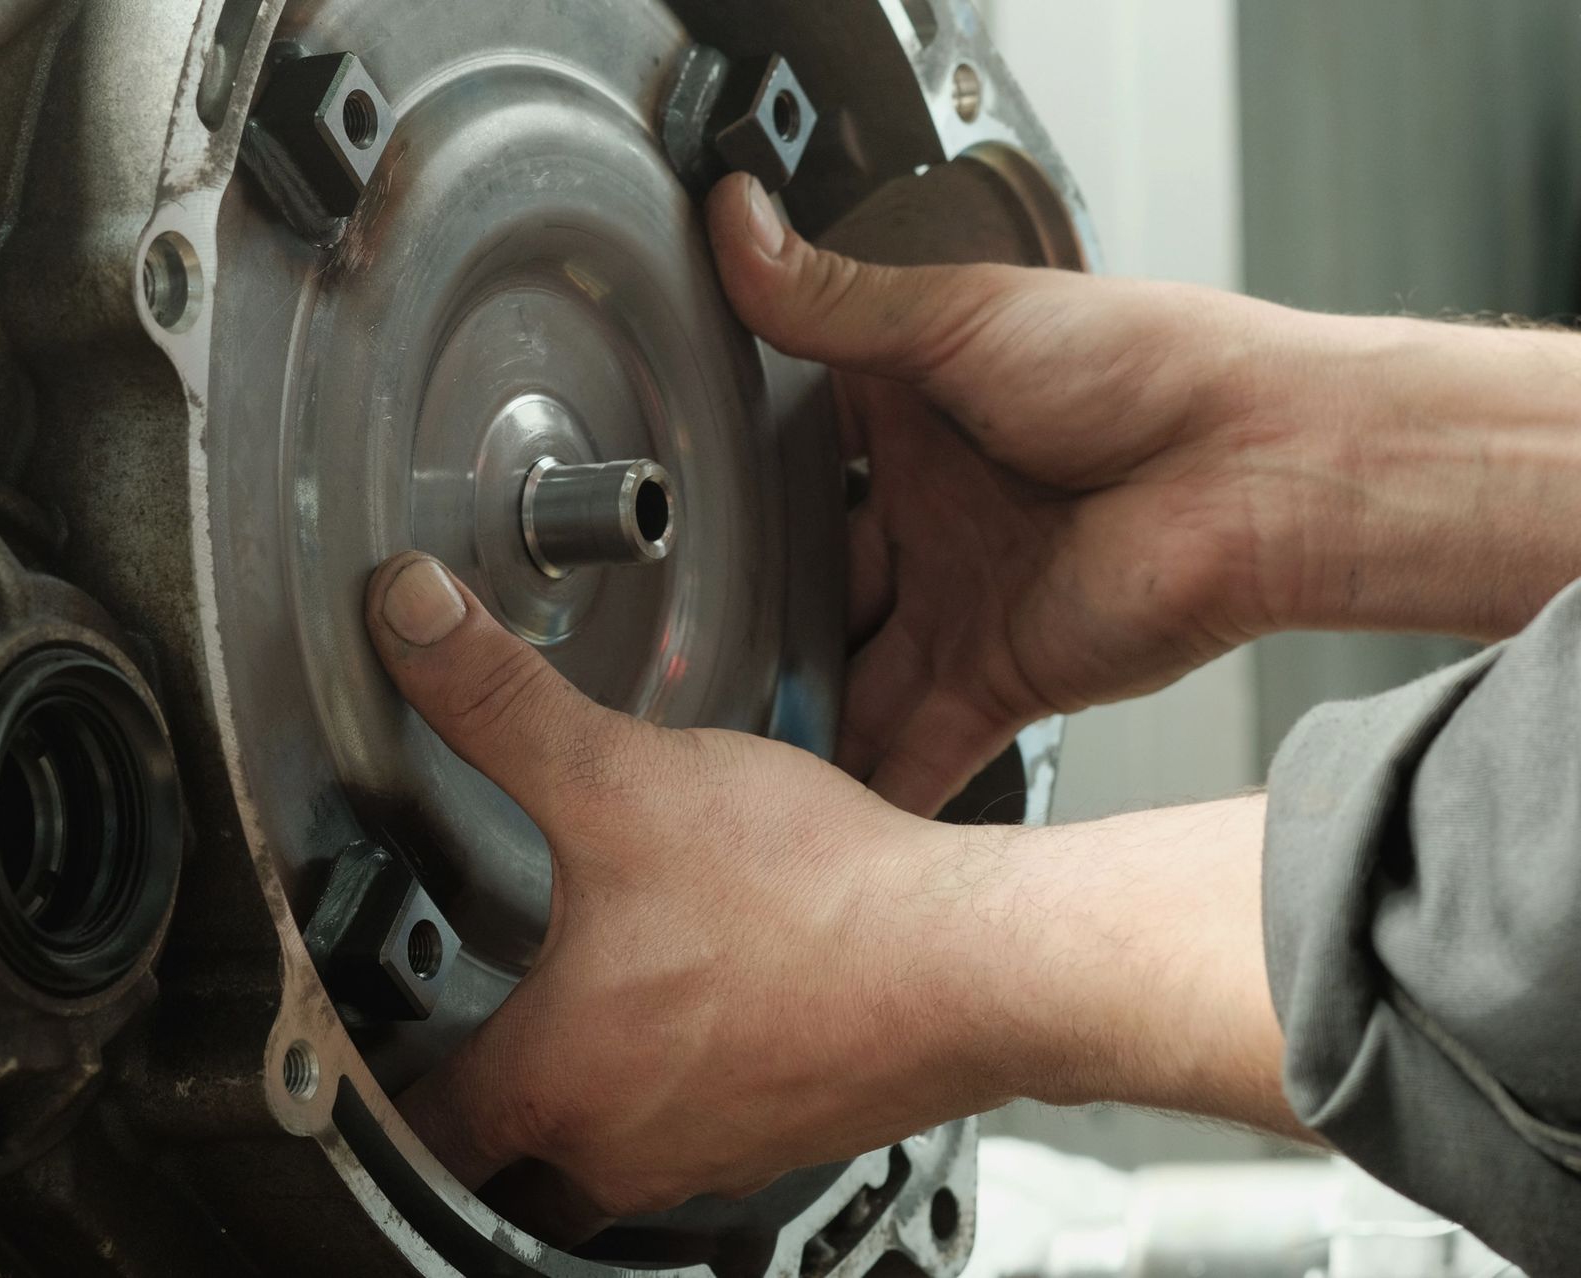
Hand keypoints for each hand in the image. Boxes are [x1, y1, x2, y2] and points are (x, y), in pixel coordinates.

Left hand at [365, 553, 1016, 1235]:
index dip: (379, 1094)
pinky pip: (702, 1132)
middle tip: (466, 1036)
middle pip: (507, 1172)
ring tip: (583, 1012)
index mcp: (560, 1078)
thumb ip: (500, 701)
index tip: (367, 1053)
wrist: (979, 959)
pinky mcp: (790, 1129)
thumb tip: (410, 619)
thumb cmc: (816, 899)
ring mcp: (715, 1150)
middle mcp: (627, 1143)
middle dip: (481, 1115)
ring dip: (587, 1097)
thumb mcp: (625, 777)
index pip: (420, 1136)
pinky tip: (708, 1000)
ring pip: (609, 1159)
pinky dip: (683, 1082)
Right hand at [705, 175, 1325, 812]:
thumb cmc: (1142, 368)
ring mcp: (957, 603)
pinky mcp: (993, 680)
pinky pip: (912, 746)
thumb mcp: (958, 320)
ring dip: (791, 709)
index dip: (731, 488)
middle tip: (664, 648)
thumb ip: (833, 304)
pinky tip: (799, 821)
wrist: (1257, 469)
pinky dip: (866, 787)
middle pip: (808, 579)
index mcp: (914, 423)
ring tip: (700, 751)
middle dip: (749, 615)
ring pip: (844, 672)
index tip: (661, 509)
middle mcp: (929, 518)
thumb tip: (736, 225)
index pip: (794, 460)